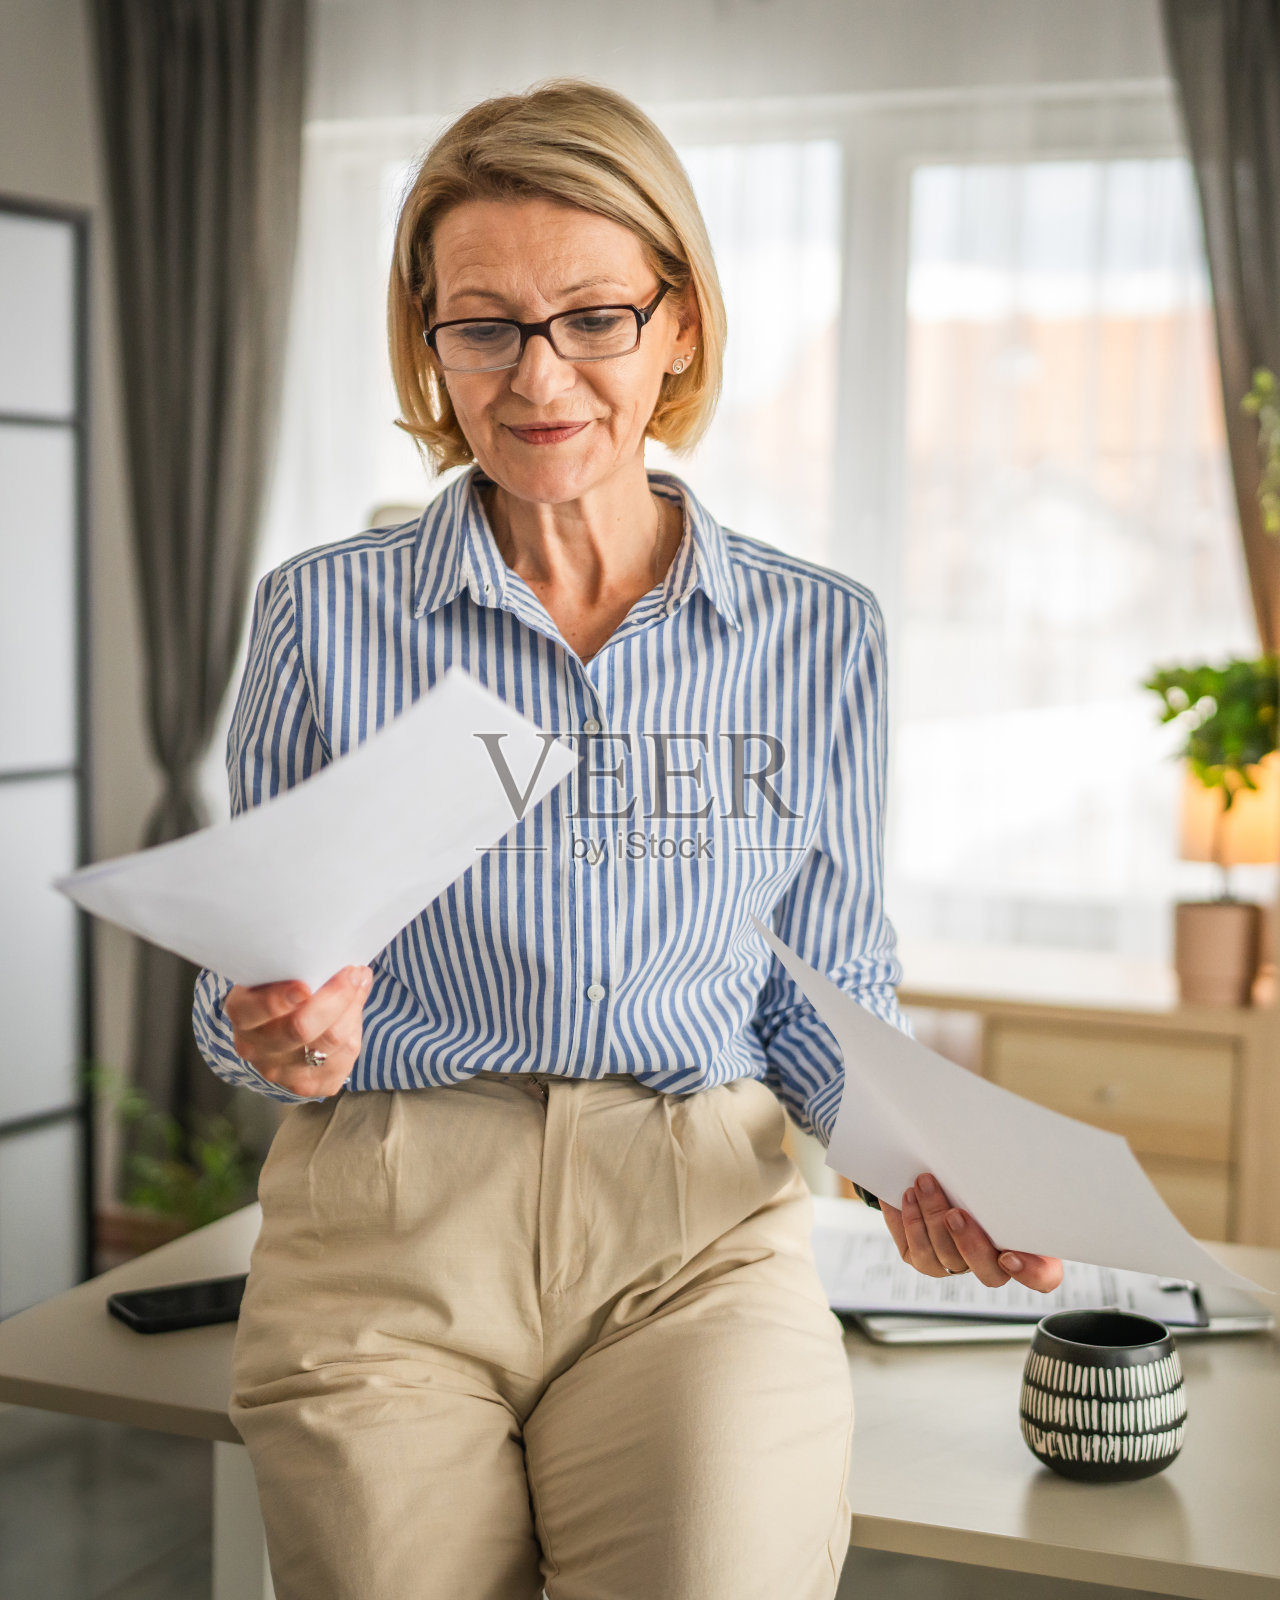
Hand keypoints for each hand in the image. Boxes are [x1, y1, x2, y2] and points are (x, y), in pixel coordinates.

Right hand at [224, 966, 373, 1098]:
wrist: (276, 1031)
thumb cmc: (280, 990)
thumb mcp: (274, 975)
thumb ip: (297, 968)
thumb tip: (341, 961)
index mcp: (242, 1015)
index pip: (256, 1011)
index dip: (279, 1001)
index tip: (304, 986)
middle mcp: (257, 1049)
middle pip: (301, 1028)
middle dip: (336, 997)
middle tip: (353, 972)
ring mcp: (281, 1073)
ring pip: (330, 1042)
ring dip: (353, 1008)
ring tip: (360, 982)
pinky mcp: (309, 1086)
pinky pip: (345, 1059)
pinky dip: (355, 1030)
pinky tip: (353, 1013)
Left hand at [881, 1171, 1063, 1292]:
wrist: (937, 1173)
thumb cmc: (979, 1174)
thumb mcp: (997, 1174)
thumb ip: (1003, 1177)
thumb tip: (992, 1157)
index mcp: (1026, 1244)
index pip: (1045, 1275)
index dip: (1031, 1273)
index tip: (1009, 1256)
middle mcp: (994, 1262)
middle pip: (989, 1273)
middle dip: (969, 1243)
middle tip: (954, 1214)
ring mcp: (959, 1265)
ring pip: (946, 1257)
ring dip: (932, 1220)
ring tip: (923, 1185)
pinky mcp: (927, 1261)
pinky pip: (918, 1253)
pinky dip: (910, 1222)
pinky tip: (906, 1197)